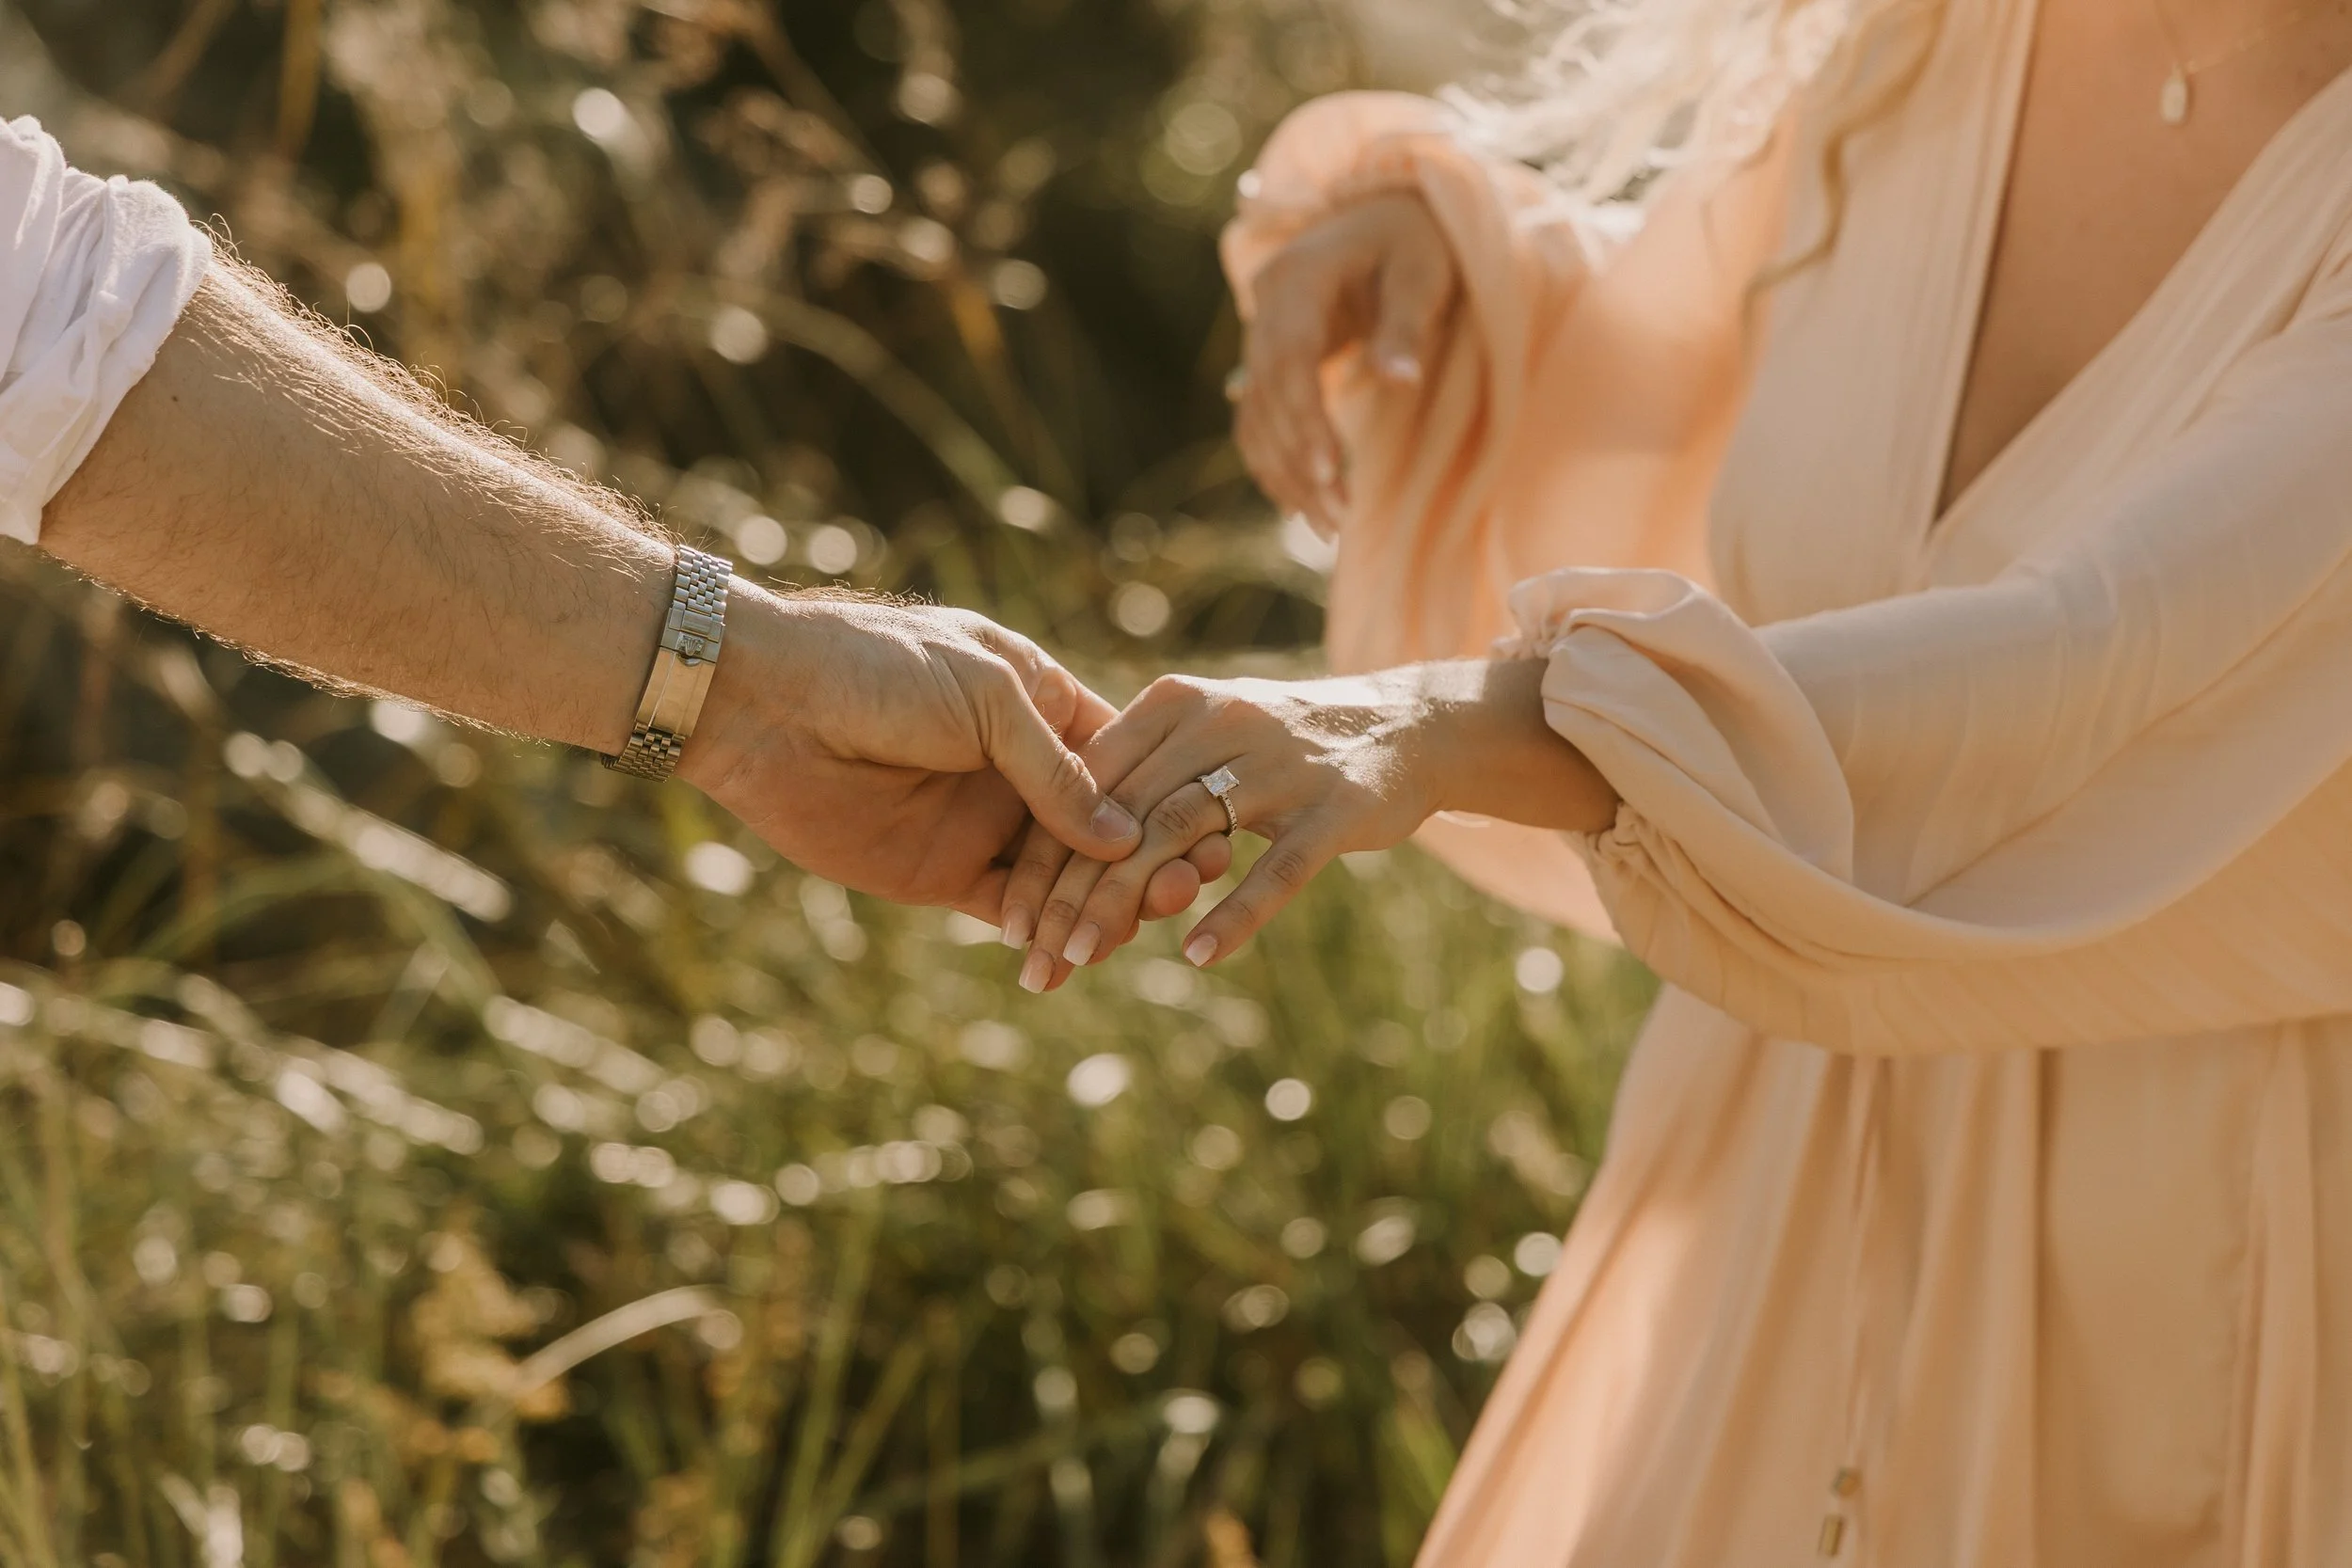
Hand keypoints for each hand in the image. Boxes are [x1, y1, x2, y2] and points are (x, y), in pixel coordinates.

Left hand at [679, 589, 1225, 921]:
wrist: (771, 705)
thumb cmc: (880, 669)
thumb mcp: (988, 696)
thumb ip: (1056, 770)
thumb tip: (1123, 838)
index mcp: (1042, 706)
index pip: (1123, 760)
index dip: (1169, 795)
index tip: (1215, 827)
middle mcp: (1020, 770)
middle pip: (1106, 827)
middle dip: (1152, 857)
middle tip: (1192, 883)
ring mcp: (984, 824)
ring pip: (1066, 877)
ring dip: (1109, 902)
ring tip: (1150, 918)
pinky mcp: (944, 874)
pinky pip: (1010, 912)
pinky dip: (1045, 933)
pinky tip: (1080, 949)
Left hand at [999, 660, 1616, 984]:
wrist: (1405, 725)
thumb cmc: (1283, 746)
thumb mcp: (1204, 738)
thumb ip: (1138, 780)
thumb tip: (1056, 854)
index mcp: (1173, 704)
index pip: (1085, 783)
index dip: (1041, 856)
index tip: (1009, 927)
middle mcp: (1218, 722)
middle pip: (1121, 814)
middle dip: (1068, 893)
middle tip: (1033, 962)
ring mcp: (1278, 764)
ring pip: (1180, 836)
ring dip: (1125, 903)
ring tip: (1083, 958)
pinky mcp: (1334, 806)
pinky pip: (1277, 867)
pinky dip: (1235, 910)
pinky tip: (1196, 954)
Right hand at [1233, 192, 1455, 530]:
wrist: (1391, 214)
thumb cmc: (1416, 241)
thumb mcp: (1422, 274)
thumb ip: (1405, 327)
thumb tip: (1399, 382)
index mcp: (1296, 277)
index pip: (1287, 357)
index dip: (1303, 418)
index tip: (1331, 473)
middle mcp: (1265, 305)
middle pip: (1266, 397)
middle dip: (1299, 462)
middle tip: (1338, 519)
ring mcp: (1260, 333)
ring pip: (1256, 417)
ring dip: (1287, 475)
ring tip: (1330, 526)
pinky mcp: (1270, 360)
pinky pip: (1259, 420)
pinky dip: (1277, 463)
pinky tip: (1303, 506)